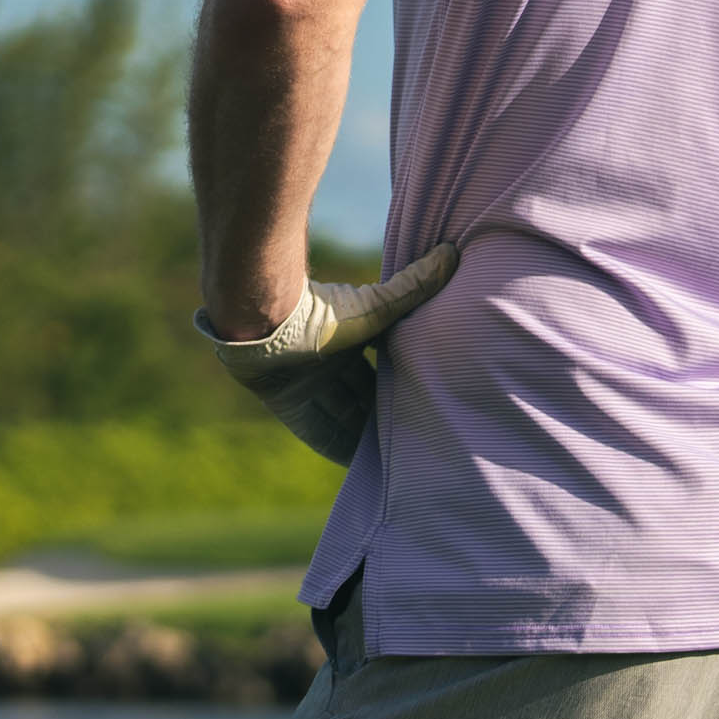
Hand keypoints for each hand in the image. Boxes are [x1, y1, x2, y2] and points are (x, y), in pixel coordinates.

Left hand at [194, 244, 460, 464]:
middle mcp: (325, 366)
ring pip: (342, 418)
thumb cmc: (323, 310)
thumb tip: (452, 252)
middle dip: (382, 415)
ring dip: (364, 436)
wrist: (266, 321)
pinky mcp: (290, 409)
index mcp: (345, 341)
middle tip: (413, 436)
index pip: (376, 370)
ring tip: (396, 458)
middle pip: (360, 398)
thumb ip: (414, 286)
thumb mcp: (378, 306)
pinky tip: (360, 466)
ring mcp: (307, 388)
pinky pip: (320, 434)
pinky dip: (339, 448)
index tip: (420, 401)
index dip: (396, 386)